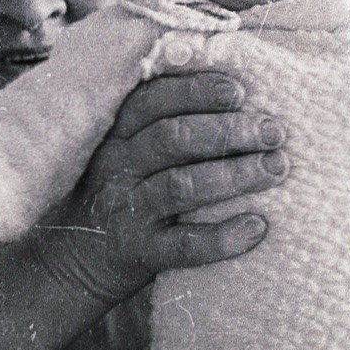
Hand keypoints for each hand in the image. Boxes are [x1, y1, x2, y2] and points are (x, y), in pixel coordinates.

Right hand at [31, 71, 289, 304]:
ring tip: (276, 168)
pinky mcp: (140, 253)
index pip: (153, 100)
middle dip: (228, 131)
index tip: (239, 90)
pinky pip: (184, 246)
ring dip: (234, 176)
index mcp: (117, 134)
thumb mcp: (127, 149)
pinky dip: (222, 238)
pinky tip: (257, 227)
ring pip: (181, 186)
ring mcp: (128, 211)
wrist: (73, 261)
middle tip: (275, 132)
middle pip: (173, 139)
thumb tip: (237, 88)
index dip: (196, 91)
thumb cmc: (123, 190)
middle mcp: (118, 167)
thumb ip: (163, 121)